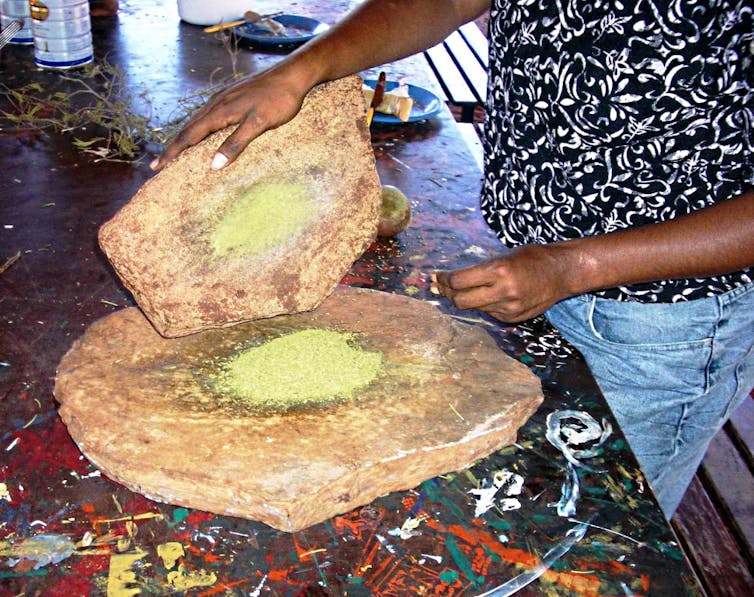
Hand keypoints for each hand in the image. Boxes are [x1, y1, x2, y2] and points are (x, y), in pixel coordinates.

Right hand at [150, 66, 309, 170]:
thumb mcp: (258, 124)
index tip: (158, 167)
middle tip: (158, 164)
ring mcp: (223, 98)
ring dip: (184, 138)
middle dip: (173, 147)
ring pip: (197, 121)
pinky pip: (208, 116)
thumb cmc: (278, 100)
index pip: (189, 135)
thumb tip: (213, 165)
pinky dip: (198, 129)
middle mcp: (216, 103)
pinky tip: (202, 134)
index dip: (173, 152)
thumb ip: (235, 144)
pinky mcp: (232, 97)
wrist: (292, 75)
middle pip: (188, 128)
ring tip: (175, 152)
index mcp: (219, 111)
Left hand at [432, 244, 573, 321]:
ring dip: (465, 299)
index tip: (437, 276)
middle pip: (460, 301)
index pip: (459, 281)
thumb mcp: (504, 256)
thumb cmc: (532, 257)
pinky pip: (489, 313)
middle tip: (440, 287)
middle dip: (447, 294)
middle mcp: (503, 292)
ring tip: (460, 290)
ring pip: (474, 308)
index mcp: (499, 271)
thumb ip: (481, 269)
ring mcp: (509, 308)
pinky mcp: (513, 318)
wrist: (562, 273)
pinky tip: (487, 295)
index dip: (444, 279)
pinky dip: (484, 304)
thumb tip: (452, 279)